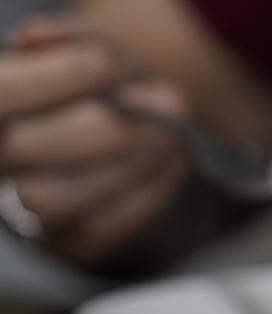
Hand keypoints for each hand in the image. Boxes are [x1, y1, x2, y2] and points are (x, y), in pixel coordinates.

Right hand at [1, 17, 189, 266]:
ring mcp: (24, 212)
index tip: (107, 63)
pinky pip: (100, 231)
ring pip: (56, 198)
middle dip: (104, 125)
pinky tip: (172, 161)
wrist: (130, 122)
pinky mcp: (70, 243)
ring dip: (126, 163)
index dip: (48, 79)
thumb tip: (41, 38)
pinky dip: (144, 195)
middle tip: (169, 100)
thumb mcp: (84, 48)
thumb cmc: (98, 83)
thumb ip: (65, 39)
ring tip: (173, 132)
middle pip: (25, 150)